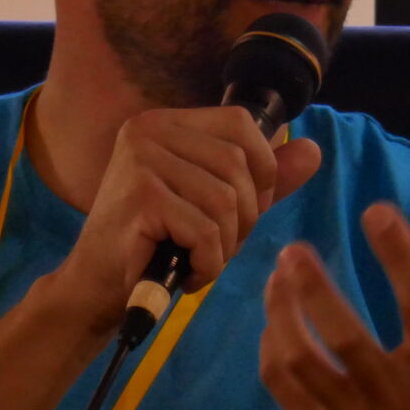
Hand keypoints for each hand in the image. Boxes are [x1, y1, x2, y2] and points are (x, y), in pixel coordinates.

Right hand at [48, 106, 322, 333]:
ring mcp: (141, 160)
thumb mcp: (215, 205)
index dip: (263, 169)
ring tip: (196, 260)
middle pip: (239, 167)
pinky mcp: (140, 198)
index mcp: (167, 121)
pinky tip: (183, 274)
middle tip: (215, 247)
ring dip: (224, 246)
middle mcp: (149, 129)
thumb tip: (314, 150)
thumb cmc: (157, 245)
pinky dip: (207, 264)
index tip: (245, 210)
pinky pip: (206, 232)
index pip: (242, 123)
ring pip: (226, 202)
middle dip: (244, 218)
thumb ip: (262, 178)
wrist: (95, 288)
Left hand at [260, 203, 409, 409]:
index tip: (376, 212)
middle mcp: (398, 399)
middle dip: (312, 284)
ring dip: (281, 313)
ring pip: (300, 362)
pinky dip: (272, 350)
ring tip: (277, 278)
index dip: (397, 254)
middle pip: (343, 334)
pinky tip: (276, 322)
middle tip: (294, 249)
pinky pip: (284, 390)